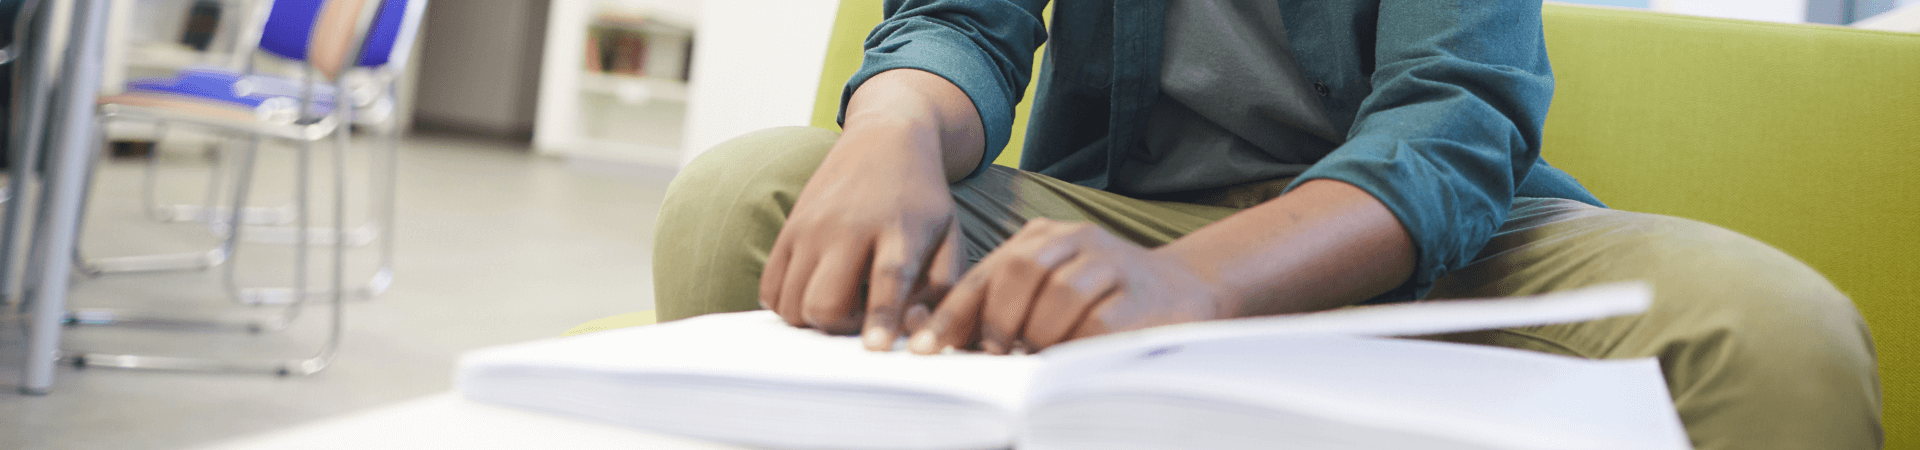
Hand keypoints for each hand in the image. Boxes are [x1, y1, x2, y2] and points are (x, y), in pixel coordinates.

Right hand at [759, 125, 965, 347]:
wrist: (884, 140)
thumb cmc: (921, 199)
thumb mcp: (950, 235)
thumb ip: (942, 288)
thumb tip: (915, 330)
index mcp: (898, 229)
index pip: (887, 279)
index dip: (881, 319)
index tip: (876, 348)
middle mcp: (848, 227)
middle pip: (824, 302)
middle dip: (840, 327)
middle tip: (860, 316)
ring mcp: (812, 226)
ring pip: (791, 302)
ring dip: (812, 319)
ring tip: (840, 301)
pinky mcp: (789, 228)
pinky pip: (770, 288)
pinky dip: (786, 304)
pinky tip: (814, 291)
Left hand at [908, 218, 1226, 354]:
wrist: (1187, 290)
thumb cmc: (1105, 299)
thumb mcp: (1050, 292)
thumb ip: (1003, 305)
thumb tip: (941, 339)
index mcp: (1046, 238)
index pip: (989, 270)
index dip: (954, 310)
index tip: (926, 346)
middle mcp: (1078, 240)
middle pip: (1021, 269)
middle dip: (998, 319)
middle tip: (995, 354)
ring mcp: (1113, 262)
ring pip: (1059, 294)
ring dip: (1040, 335)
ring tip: (1041, 356)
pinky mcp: (1140, 295)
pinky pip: (1097, 322)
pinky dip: (1076, 345)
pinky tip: (1073, 356)